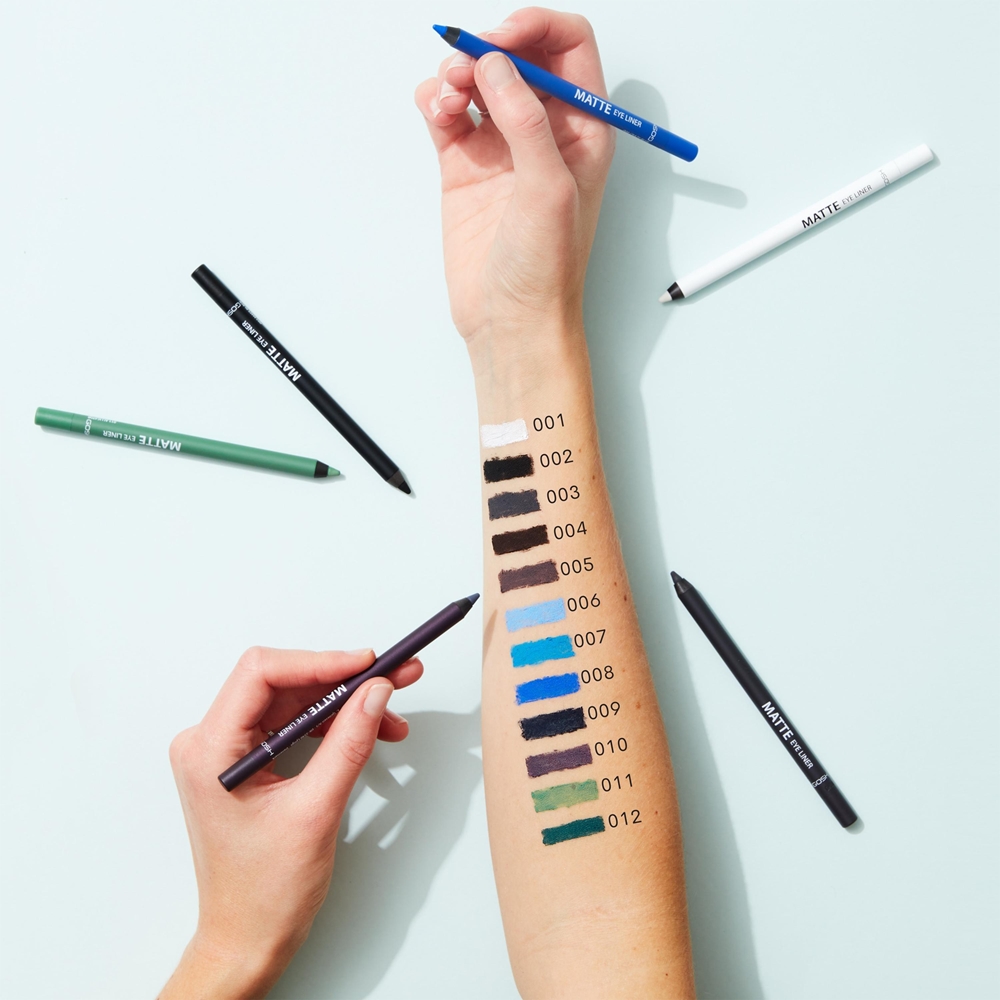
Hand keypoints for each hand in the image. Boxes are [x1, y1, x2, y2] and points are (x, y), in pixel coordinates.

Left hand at [160, 646, 421, 998]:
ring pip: (293, 700)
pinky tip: (369, 730)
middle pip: (281, 682)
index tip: (367, 664)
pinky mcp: (247, 761)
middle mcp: (211, 743)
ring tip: (391, 711)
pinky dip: (332, 724)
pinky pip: (293, 723)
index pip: (261, 673)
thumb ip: (348, 744)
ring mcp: (228, 752)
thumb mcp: (316, 812)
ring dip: (344, 703)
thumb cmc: (263, 894)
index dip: (320, 662)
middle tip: (393, 676)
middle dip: (342, 680)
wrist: (247, 939)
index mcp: (210, 751)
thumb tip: (375, 693)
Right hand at [415, 8, 614, 348]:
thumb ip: (525, 119)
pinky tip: (437, 112)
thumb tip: (496, 64)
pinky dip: (436, 100)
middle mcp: (544, 132)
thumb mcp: (549, 188)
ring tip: (448, 96)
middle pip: (517, 55)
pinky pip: (448, 112)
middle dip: (488, 48)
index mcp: (583, 130)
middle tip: (465, 65)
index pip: (567, 47)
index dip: (535, 28)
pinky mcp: (465, 167)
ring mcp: (502, 147)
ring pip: (477, 80)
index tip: (500, 37)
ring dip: (456, 73)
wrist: (511, 321)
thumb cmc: (546, 269)